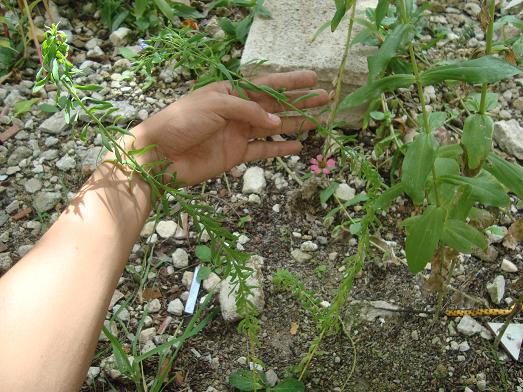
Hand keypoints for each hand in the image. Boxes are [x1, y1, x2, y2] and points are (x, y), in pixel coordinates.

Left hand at [132, 70, 328, 185]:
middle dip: (300, 101)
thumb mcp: (215, 106)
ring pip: (273, 128)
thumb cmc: (182, 122)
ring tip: (318, 121)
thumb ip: (248, 111)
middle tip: (325, 98)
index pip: (267, 85)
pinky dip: (280, 150)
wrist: (159, 155)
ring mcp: (237, 134)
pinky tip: (298, 148)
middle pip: (275, 106)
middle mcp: (237, 112)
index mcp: (230, 93)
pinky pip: (263, 151)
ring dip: (295, 125)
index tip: (313, 78)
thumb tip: (276, 123)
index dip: (290, 81)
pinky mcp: (235, 155)